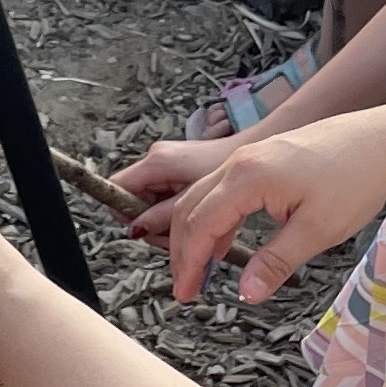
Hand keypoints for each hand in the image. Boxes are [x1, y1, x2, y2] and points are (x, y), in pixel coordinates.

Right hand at [109, 129, 233, 241]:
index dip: (126, 214)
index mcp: (159, 162)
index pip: (118, 187)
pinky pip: (169, 200)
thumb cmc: (245, 167)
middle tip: (181, 243)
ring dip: (170, 228)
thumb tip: (136, 231)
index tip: (152, 235)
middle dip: (155, 228)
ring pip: (153, 204)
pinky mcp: (182, 171)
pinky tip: (208, 234)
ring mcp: (170, 165)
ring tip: (200, 242)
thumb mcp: (204, 200)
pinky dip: (182, 219)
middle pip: (135, 200)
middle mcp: (159, 159)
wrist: (268, 143)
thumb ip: (166, 217)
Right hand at [168, 113, 385, 310]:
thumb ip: (276, 262)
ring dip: (196, 234)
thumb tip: (246, 294)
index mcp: (247, 177)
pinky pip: (223, 190)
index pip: (200, 224)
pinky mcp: (261, 159)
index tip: (185, 294)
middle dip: (182, 250)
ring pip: (202, 197)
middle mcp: (239, 162)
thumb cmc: (355, 180)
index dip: (188, 262)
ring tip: (201, 271)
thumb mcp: (318, 230)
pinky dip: (215, 218)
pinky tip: (224, 243)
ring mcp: (248, 157)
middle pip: (190, 207)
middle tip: (187, 288)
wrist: (384, 140)